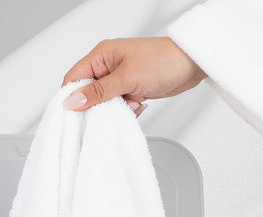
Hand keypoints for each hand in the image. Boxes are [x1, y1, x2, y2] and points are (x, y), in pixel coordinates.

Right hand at [62, 37, 205, 117]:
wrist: (191, 64)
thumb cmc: (162, 61)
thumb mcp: (126, 78)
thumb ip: (98, 93)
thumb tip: (72, 101)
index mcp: (101, 56)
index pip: (74, 78)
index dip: (71, 98)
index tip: (75, 115)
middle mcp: (107, 66)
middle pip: (88, 94)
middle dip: (99, 106)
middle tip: (111, 109)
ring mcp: (119, 78)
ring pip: (104, 103)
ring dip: (116, 109)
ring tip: (132, 102)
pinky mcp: (130, 88)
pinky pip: (119, 106)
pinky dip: (127, 110)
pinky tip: (139, 104)